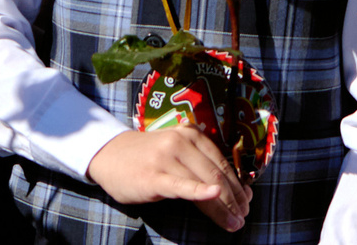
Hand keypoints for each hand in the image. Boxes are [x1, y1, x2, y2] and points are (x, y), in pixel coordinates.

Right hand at [87, 125, 249, 231]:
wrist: (109, 154)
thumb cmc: (147, 157)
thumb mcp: (175, 152)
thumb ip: (200, 164)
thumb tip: (231, 188)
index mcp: (192, 134)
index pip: (222, 163)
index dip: (238, 186)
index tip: (247, 203)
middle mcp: (182, 142)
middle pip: (216, 174)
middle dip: (234, 199)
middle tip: (243, 217)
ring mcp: (168, 158)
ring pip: (204, 183)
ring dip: (222, 206)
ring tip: (233, 222)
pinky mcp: (155, 176)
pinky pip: (182, 185)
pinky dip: (200, 191)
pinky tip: (213, 195)